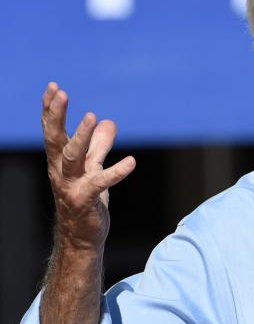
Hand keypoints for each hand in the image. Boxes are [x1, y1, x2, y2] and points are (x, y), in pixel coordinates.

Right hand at [42, 82, 135, 251]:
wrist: (82, 237)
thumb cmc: (85, 200)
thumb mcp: (93, 168)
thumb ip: (99, 146)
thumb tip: (108, 122)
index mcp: (60, 162)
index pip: (52, 131)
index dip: (51, 109)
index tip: (53, 86)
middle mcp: (60, 172)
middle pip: (55, 139)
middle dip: (56, 116)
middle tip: (62, 93)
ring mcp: (71, 186)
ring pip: (72, 157)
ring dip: (80, 136)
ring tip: (90, 116)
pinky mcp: (86, 201)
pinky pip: (100, 183)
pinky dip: (116, 172)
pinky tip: (131, 162)